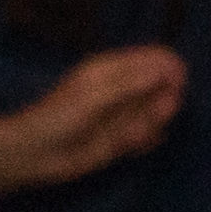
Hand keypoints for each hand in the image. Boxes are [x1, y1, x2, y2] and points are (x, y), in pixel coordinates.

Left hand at [0, 51, 185, 195]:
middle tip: (148, 117)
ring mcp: (127, 113)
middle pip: (165, 86)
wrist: (36, 153)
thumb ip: (133, 82)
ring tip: (127, 135)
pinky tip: (127, 146)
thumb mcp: (95, 94)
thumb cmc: (59, 116)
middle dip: (162, 103)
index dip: (171, 71)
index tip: (173, 88)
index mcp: (116, 68)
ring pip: (160, 113)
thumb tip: (170, 69)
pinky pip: (152, 135)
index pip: (158, 58)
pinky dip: (146, 141)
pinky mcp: (127, 137)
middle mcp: (126, 88)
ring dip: (151, 124)